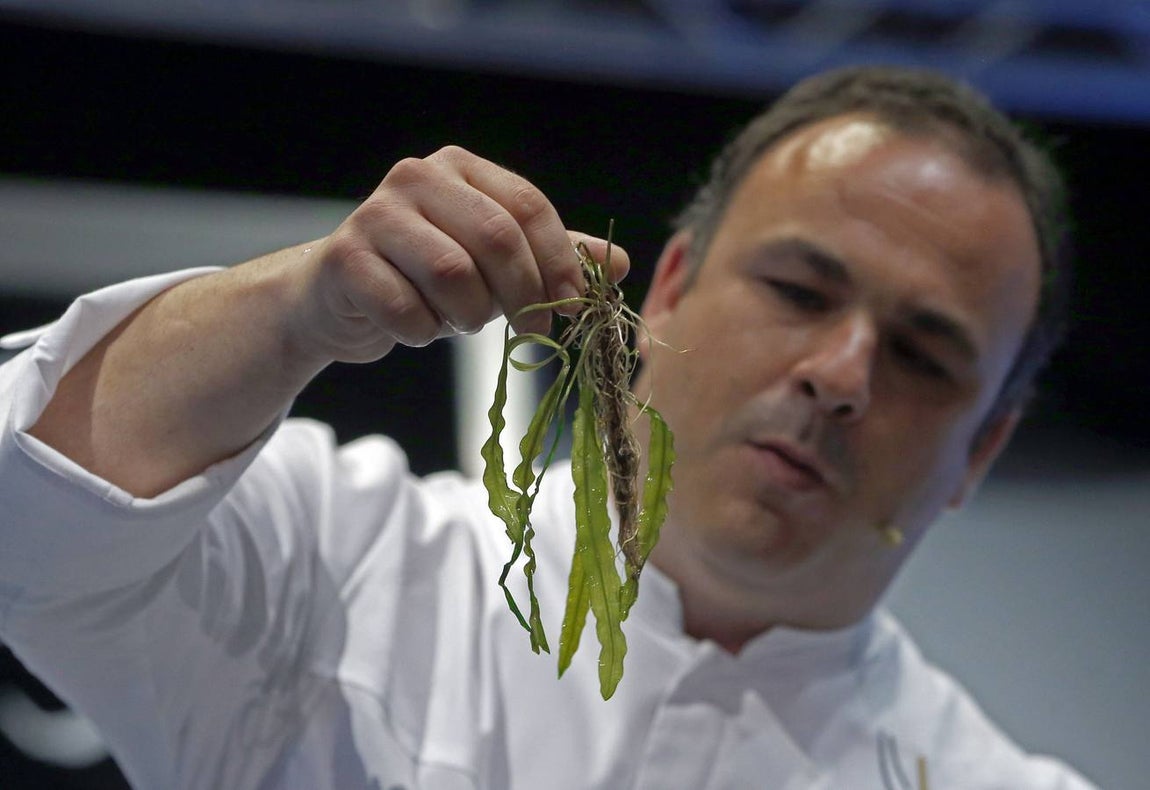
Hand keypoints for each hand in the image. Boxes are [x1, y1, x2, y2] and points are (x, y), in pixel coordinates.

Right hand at [292, 146, 628, 363]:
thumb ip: (553, 257)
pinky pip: (405, 309)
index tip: (575, 306)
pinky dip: (423, 332)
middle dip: (525, 294)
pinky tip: (416, 326)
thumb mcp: (496, 264)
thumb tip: (620, 263)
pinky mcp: (344, 259)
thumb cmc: (426, 276)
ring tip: (460, 321)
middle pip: (495, 238)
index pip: (527, 207)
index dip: (559, 260)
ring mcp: (375, 214)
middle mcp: (416, 177)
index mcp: (461, 168)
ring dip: (469, 316)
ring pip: (453, 275)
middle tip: (535, 331)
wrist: (339, 297)